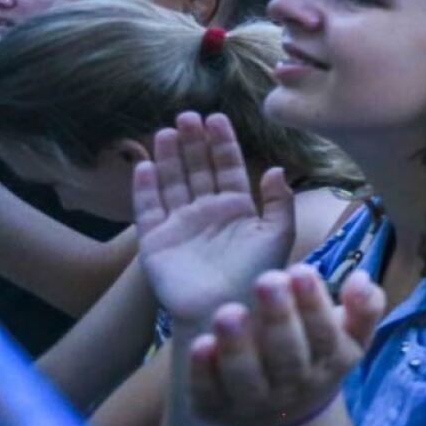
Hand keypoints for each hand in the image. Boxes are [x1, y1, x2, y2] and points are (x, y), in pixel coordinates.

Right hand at [134, 113, 296, 329]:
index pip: (228, 166)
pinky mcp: (156, 241)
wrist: (227, 309)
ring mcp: (180, 225)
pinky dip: (145, 188)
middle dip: (192, 142)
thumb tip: (276, 168)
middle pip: (197, 168)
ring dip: (168, 157)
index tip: (216, 117)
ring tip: (166, 131)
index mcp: (237, 208)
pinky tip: (145, 165)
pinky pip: (148, 209)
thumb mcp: (278, 235)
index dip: (222, 142)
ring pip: (172, 182)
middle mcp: (207, 212)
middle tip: (187, 116)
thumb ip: (280, 201)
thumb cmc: (258, 274)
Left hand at [186, 264, 383, 425]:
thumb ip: (364, 306)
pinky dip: (203, 372)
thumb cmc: (316, 354)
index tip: (301, 270)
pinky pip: (208, 393)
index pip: (324, 334)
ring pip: (246, 377)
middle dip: (277, 317)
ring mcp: (253, 401)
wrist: (287, 415)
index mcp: (330, 361)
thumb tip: (361, 278)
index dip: (313, 304)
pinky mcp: (215, 409)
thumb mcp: (350, 334)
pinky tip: (201, 345)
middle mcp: (293, 385)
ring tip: (228, 312)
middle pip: (287, 355)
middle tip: (267, 279)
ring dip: (237, 347)